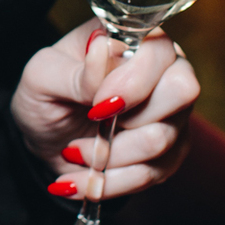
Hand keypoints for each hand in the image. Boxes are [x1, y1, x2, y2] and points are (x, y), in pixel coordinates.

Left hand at [10, 18, 199, 197]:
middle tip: (93, 123)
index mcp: (135, 41)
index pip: (160, 53)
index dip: (132, 84)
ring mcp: (172, 115)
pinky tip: (79, 179)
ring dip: (109, 155)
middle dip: (129, 121)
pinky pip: (152, 174)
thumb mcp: (42, 76)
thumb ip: (77, 71)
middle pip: (182, 92)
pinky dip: (109, 182)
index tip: (95, 106)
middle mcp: (164, 72)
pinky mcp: (169, 153)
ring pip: (163, 140)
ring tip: (75, 152)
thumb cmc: (46, 93)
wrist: (44, 137)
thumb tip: (104, 51)